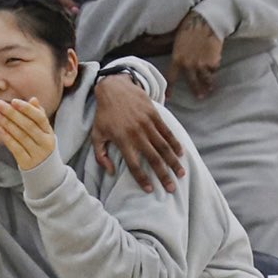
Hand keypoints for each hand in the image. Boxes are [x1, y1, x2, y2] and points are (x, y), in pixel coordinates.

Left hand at [0, 97, 57, 171]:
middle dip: (12, 113)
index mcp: (49, 133)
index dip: (27, 109)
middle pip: (28, 126)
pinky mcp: (27, 162)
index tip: (13, 101)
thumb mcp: (43, 132)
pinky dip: (8, 138)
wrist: (45, 172)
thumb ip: (38, 115)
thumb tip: (33, 99)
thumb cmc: (40, 146)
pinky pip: (16, 149)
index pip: (39, 118)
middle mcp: (45, 143)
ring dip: (6, 123)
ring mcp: (37, 153)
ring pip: (21, 136)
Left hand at [90, 72, 183, 192]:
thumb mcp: (96, 135)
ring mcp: (147, 124)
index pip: (134, 164)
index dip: (142, 178)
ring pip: (164, 147)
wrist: (114, 88)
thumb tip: (110, 172)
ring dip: (173, 162)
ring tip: (181, 174)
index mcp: (122, 140)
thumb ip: (101, 156)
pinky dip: (175, 144)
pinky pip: (167, 132)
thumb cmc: (104, 115)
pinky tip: (181, 153)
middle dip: (163, 175)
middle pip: (153, 158)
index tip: (150, 189)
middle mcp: (136, 134)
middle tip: (172, 188)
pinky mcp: (155, 115)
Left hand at [168, 10, 223, 99]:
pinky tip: (215, 70)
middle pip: (192, 82)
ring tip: (210, 89)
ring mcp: (201, 64)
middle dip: (196, 90)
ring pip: (205, 78)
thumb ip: (160, 41)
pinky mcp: (213, 61)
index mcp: (177, 59)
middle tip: (200, 97)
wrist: (205, 22)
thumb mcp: (171, 36)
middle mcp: (189, 65)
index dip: (169, 89)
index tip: (168, 98)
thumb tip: (147, 40)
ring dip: (208, 85)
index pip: (171, 78)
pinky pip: (214, 69)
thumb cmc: (187, 27)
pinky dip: (214, 69)